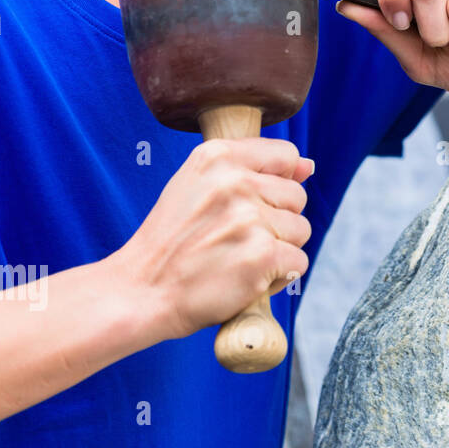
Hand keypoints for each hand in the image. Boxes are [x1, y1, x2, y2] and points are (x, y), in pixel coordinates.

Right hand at [112, 138, 313, 341]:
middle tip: (234, 238)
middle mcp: (235, 181)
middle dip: (276, 221)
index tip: (250, 204)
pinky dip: (278, 277)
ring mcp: (249, 218)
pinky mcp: (262, 254)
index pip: (287, 155)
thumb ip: (252, 169)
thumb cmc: (172, 242)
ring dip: (278, 249)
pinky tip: (245, 279)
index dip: (277, 183)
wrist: (140, 291)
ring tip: (237, 257)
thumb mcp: (198, 186)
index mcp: (217, 156)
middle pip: (297, 197)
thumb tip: (308, 166)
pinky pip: (298, 262)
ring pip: (301, 230)